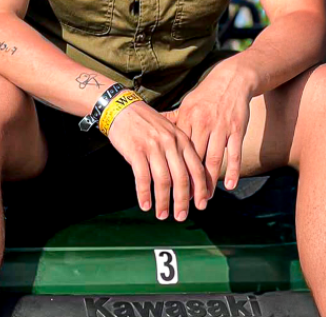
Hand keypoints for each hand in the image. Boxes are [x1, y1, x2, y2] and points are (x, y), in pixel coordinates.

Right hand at [107, 100, 208, 220]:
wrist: (123, 108)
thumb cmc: (147, 123)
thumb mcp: (169, 131)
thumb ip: (179, 151)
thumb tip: (188, 180)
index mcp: (181, 139)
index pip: (196, 168)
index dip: (200, 189)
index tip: (201, 205)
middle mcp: (170, 143)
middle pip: (181, 178)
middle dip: (182, 201)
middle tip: (181, 217)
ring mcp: (153, 147)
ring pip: (163, 180)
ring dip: (163, 201)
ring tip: (162, 215)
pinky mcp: (136, 151)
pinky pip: (143, 177)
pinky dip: (144, 194)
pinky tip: (145, 205)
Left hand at [162, 56, 252, 195]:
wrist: (231, 80)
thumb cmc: (206, 96)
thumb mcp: (187, 105)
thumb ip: (172, 120)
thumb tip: (151, 130)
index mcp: (187, 119)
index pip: (176, 150)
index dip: (171, 171)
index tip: (166, 189)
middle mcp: (202, 123)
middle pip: (192, 159)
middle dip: (188, 183)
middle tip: (184, 203)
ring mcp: (220, 127)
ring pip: (212, 159)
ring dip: (208, 182)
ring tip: (204, 200)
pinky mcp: (236, 129)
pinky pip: (233, 152)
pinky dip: (232, 169)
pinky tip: (230, 185)